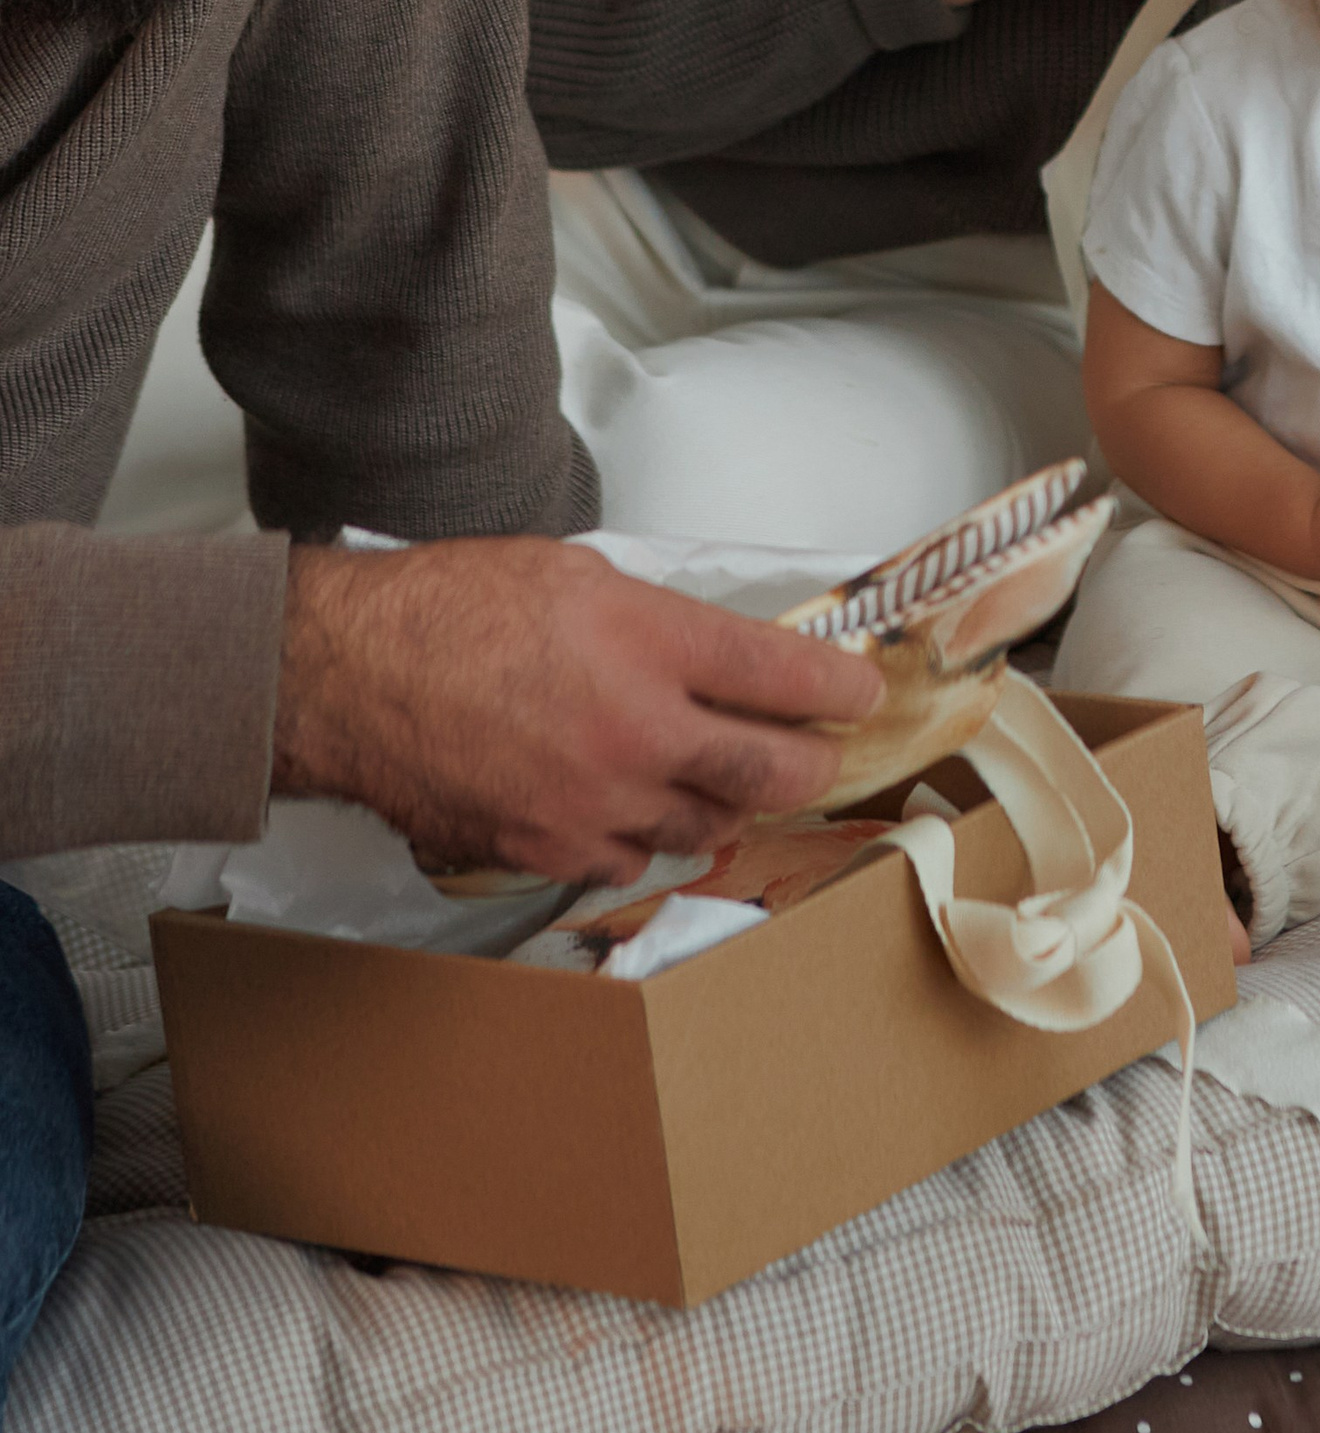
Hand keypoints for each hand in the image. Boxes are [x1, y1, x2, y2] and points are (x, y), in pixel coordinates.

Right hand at [272, 539, 886, 886]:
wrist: (346, 674)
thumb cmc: (444, 608)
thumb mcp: (576, 574)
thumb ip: (658, 618)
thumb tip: (714, 651)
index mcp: (649, 641)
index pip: (784, 673)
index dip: (838, 688)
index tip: (860, 692)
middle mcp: (637, 729)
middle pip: (774, 770)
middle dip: (813, 763)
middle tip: (820, 753)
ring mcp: (596, 801)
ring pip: (709, 823)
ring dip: (725, 800)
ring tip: (722, 776)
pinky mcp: (550, 850)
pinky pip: (633, 858)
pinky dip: (646, 835)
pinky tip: (634, 808)